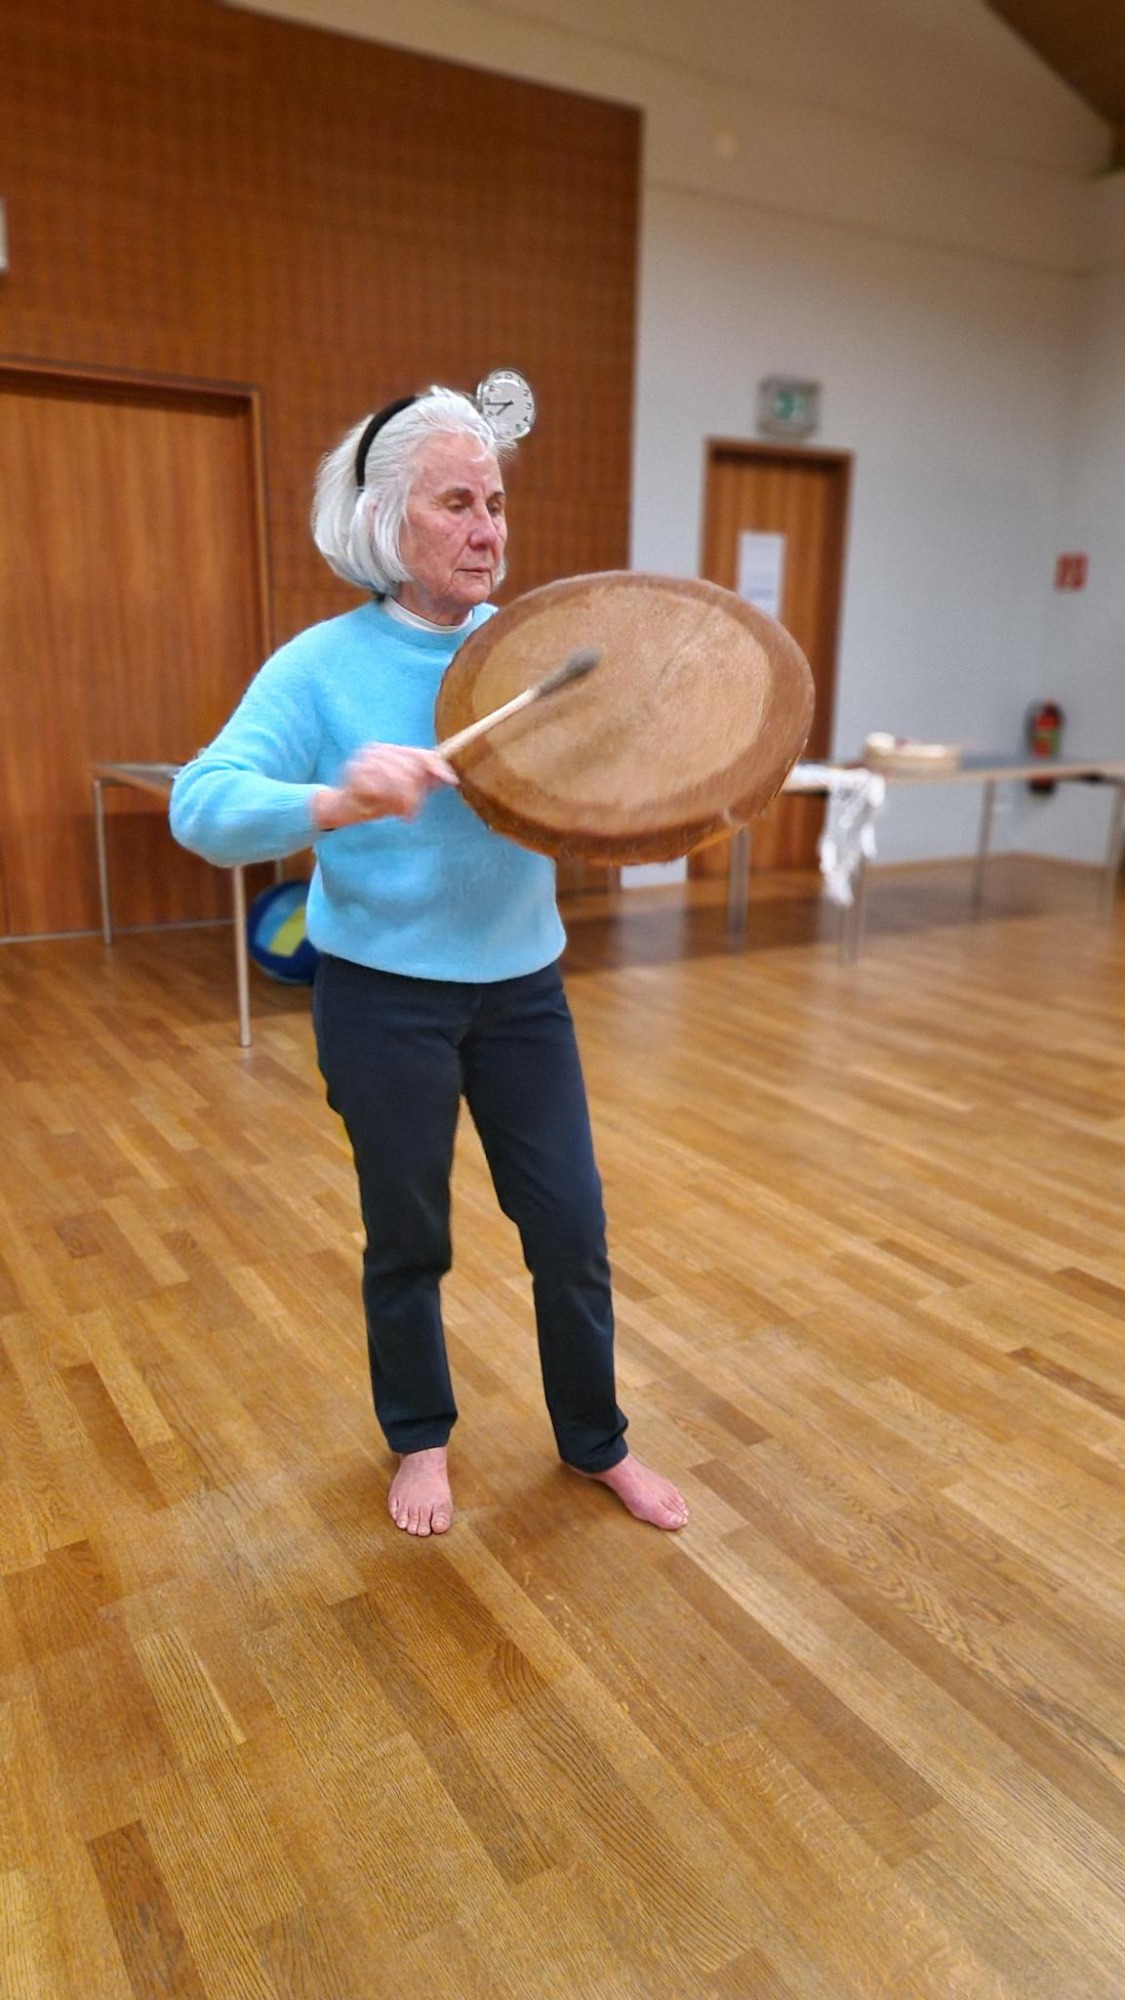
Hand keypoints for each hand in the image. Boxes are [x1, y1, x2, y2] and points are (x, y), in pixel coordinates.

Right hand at [313, 744, 457, 829]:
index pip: (417, 753)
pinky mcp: (353, 774)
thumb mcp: (402, 793)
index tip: (450, 780)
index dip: (435, 765)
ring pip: (397, 776)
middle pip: (410, 766)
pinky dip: (386, 801)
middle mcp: (376, 750)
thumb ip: (422, 783)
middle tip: (413, 812)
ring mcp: (364, 760)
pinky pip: (379, 787)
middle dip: (416, 793)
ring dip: (403, 799)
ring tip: (402, 814)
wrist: (339, 808)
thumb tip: (448, 778)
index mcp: (388, 750)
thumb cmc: (373, 800)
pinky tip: (383, 809)